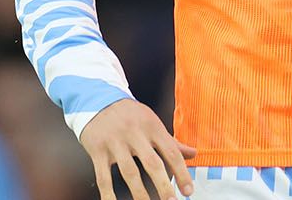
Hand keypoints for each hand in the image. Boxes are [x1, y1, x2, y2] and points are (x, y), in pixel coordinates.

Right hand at [80, 99, 197, 199]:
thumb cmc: (130, 115)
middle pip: (152, 163)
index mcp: (152, 127)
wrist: (97, 100)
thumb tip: (194, 154)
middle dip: (163, 185)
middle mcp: (135, 134)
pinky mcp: (98, 150)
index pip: (171, 152)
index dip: (182, 172)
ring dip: (139, 194)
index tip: (188, 190)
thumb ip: (171, 141)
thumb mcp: (152, 122)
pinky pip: (103, 176)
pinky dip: (108, 194)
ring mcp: (115, 143)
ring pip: (129, 172)